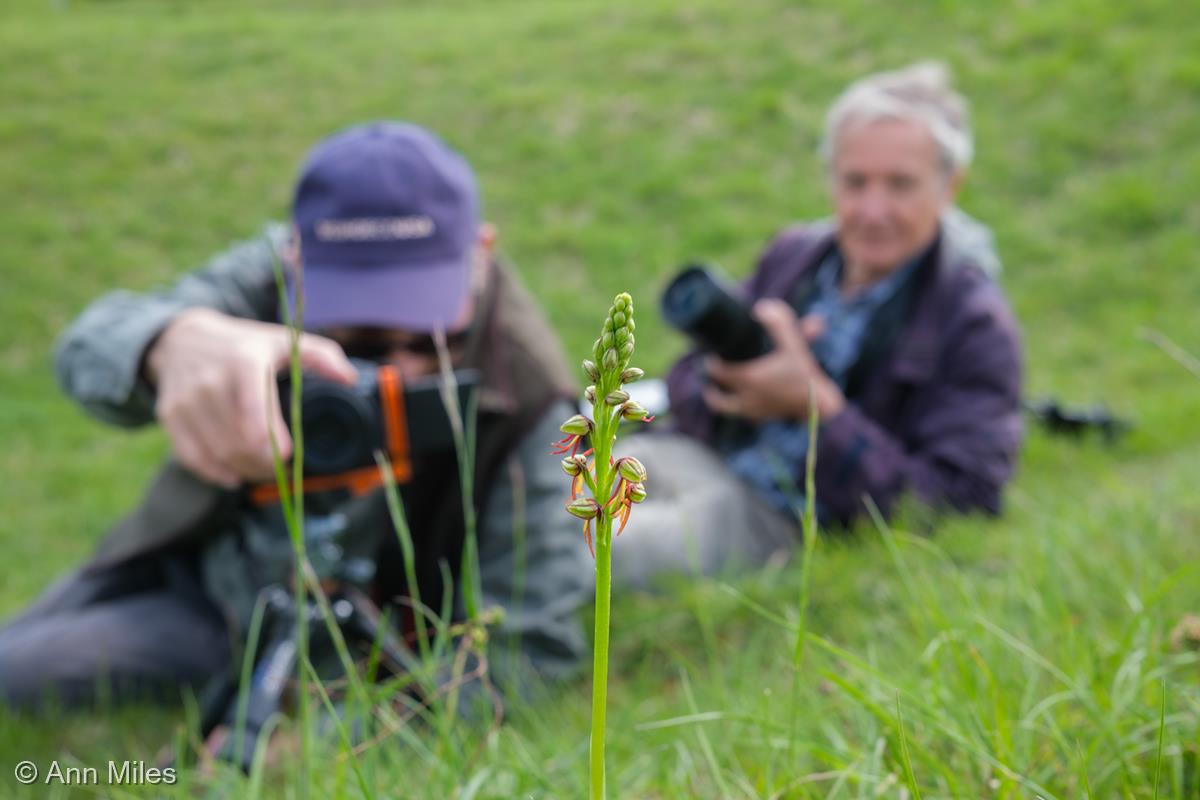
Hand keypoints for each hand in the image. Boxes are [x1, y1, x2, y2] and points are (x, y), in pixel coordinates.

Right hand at [145, 308, 356, 486]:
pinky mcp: (169, 415)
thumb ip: (321, 356)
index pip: (255, 413)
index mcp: (244, 362)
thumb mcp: (282, 340)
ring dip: (244, 471)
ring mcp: (187, 400)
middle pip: (239, 442)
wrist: (182, 337)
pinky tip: (233, 476)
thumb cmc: (243, 344)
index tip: (290, 455)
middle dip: (264, 464)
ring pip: (217, 453)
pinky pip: (191, 457)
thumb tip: (349, 379)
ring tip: (262, 472)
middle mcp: (211, 381)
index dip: (274, 443)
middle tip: (281, 470)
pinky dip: (215, 473)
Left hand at [702, 299, 845, 421]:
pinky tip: (741, 397)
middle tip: (709, 374)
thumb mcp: (794, 344)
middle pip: (716, 398)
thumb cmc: (805, 374)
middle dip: (710, 386)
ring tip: (716, 389)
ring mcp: (754, 412)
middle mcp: (747, 399)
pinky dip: (738, 406)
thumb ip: (780, 324)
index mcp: (748, 379)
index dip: (711, 363)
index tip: (711, 354)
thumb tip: (763, 307)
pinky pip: (743, 414)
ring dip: (720, 399)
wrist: (821, 406)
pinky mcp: (764, 418)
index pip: (717, 373)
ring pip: (727, 410)